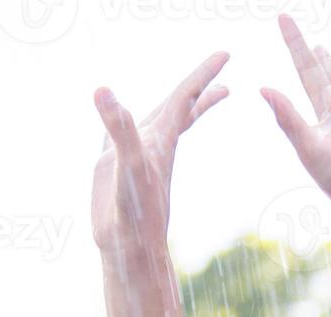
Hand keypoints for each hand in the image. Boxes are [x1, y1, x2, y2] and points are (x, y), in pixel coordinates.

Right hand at [92, 52, 229, 252]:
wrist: (128, 249)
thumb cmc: (135, 212)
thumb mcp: (129, 166)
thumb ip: (120, 130)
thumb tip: (104, 92)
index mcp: (163, 140)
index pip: (186, 97)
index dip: (203, 73)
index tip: (226, 53)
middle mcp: (153, 145)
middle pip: (181, 106)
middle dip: (200, 85)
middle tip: (222, 65)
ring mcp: (135, 156)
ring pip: (155, 119)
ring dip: (171, 103)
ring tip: (186, 91)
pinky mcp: (114, 168)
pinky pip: (118, 136)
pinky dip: (119, 122)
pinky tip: (116, 117)